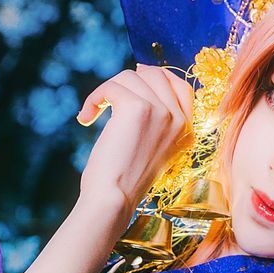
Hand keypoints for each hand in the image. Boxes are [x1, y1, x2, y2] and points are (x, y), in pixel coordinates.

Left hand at [75, 63, 194, 209]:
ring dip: (106, 91)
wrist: (114, 200)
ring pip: (130, 77)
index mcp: (187, 131)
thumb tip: (142, 72)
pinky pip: (111, 87)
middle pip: (155, 74)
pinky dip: (93, 98)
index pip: (180, 86)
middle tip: (108, 99)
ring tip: (92, 114)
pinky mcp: (137, 108)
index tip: (131, 84)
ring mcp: (161, 112)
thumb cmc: (125, 180)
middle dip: (127, 82)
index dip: (154, 79)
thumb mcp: (153, 148)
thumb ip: (157, 120)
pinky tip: (86, 117)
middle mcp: (179, 119)